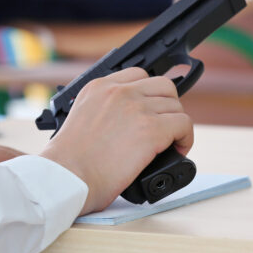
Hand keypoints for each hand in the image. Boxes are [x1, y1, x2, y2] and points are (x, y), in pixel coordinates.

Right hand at [40, 68, 192, 214]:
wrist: (67, 177)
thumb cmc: (68, 162)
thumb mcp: (80, 119)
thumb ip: (101, 111)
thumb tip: (122, 124)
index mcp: (98, 87)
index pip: (137, 75)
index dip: (149, 94)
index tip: (151, 111)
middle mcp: (118, 91)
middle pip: (162, 85)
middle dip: (167, 106)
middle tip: (164, 127)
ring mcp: (136, 108)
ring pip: (176, 105)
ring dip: (176, 124)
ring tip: (171, 143)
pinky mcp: (151, 129)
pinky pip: (183, 124)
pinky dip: (185, 138)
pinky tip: (177, 150)